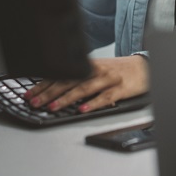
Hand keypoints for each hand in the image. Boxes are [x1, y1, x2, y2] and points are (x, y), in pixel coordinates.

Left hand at [24, 55, 148, 113]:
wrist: (145, 67)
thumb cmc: (119, 71)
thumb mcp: (97, 70)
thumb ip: (79, 79)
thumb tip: (55, 90)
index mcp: (88, 66)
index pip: (61, 75)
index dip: (44, 84)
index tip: (30, 94)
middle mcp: (96, 70)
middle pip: (69, 81)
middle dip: (49, 92)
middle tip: (35, 102)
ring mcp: (108, 79)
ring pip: (84, 89)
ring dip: (66, 98)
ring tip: (52, 107)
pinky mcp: (120, 88)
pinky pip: (105, 97)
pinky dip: (93, 103)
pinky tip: (82, 110)